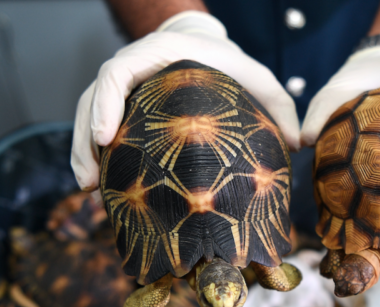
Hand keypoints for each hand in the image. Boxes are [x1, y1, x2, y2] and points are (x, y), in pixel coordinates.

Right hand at [71, 11, 299, 191]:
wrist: (206, 46)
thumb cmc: (231, 63)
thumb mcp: (259, 77)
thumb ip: (279, 105)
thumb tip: (297, 143)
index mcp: (159, 54)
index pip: (118, 72)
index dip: (106, 102)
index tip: (105, 137)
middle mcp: (132, 67)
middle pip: (92, 97)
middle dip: (84, 138)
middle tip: (90, 179)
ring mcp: (122, 86)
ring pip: (87, 113)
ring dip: (82, 149)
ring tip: (87, 187)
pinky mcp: (120, 104)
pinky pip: (95, 124)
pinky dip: (92, 150)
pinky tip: (96, 184)